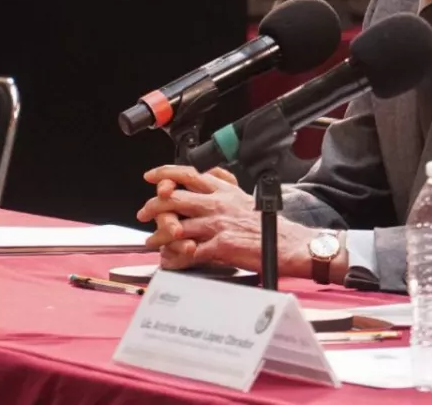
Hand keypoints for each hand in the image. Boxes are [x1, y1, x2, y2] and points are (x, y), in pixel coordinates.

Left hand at [136, 165, 313, 274]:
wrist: (287, 244)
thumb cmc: (267, 225)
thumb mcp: (244, 197)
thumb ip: (224, 187)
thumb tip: (208, 175)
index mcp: (224, 190)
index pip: (188, 173)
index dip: (165, 173)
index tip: (152, 177)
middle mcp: (218, 204)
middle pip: (174, 198)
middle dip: (153, 206)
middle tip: (144, 212)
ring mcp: (217, 225)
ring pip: (176, 227)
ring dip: (159, 236)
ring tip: (153, 241)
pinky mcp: (220, 247)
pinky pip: (188, 252)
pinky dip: (175, 258)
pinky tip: (170, 259)